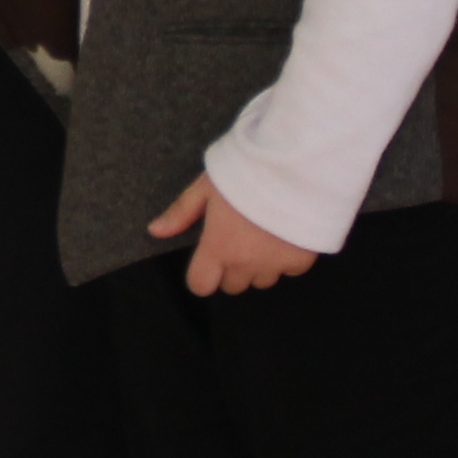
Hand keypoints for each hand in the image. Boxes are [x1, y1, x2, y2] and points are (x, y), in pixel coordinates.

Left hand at [148, 175, 318, 295]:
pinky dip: (286, 260)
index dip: (202, 276)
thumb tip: (155, 231)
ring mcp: (275, 265)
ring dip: (259, 267)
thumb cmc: (246, 174)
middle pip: (232, 285)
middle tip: (237, 241)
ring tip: (262, 237)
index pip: (201, 285)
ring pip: (261, 282)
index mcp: (217, 247)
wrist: (296, 171)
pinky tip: (284, 236)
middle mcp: (245, 264)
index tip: (208, 260)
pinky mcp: (302, 262)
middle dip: (231, 269)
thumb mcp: (205, 187)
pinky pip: (289, 272)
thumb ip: (181, 213)